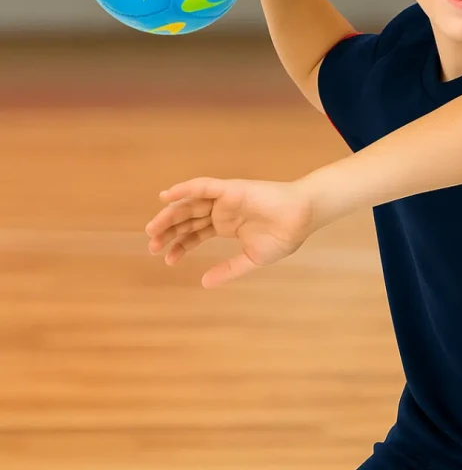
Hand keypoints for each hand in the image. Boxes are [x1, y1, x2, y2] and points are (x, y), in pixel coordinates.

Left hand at [145, 177, 314, 288]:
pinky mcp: (230, 189)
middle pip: (187, 219)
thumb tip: (204, 283)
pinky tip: (167, 196)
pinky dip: (184, 189)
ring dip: (170, 214)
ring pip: (189, 204)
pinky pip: (203, 186)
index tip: (167, 260)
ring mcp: (225, 199)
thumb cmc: (284, 236)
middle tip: (152, 246)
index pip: (195, 234)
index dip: (179, 245)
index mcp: (226, 225)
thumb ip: (228, 269)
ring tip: (153, 229)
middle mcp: (221, 211)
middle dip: (168, 231)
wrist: (303, 219)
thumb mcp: (251, 258)